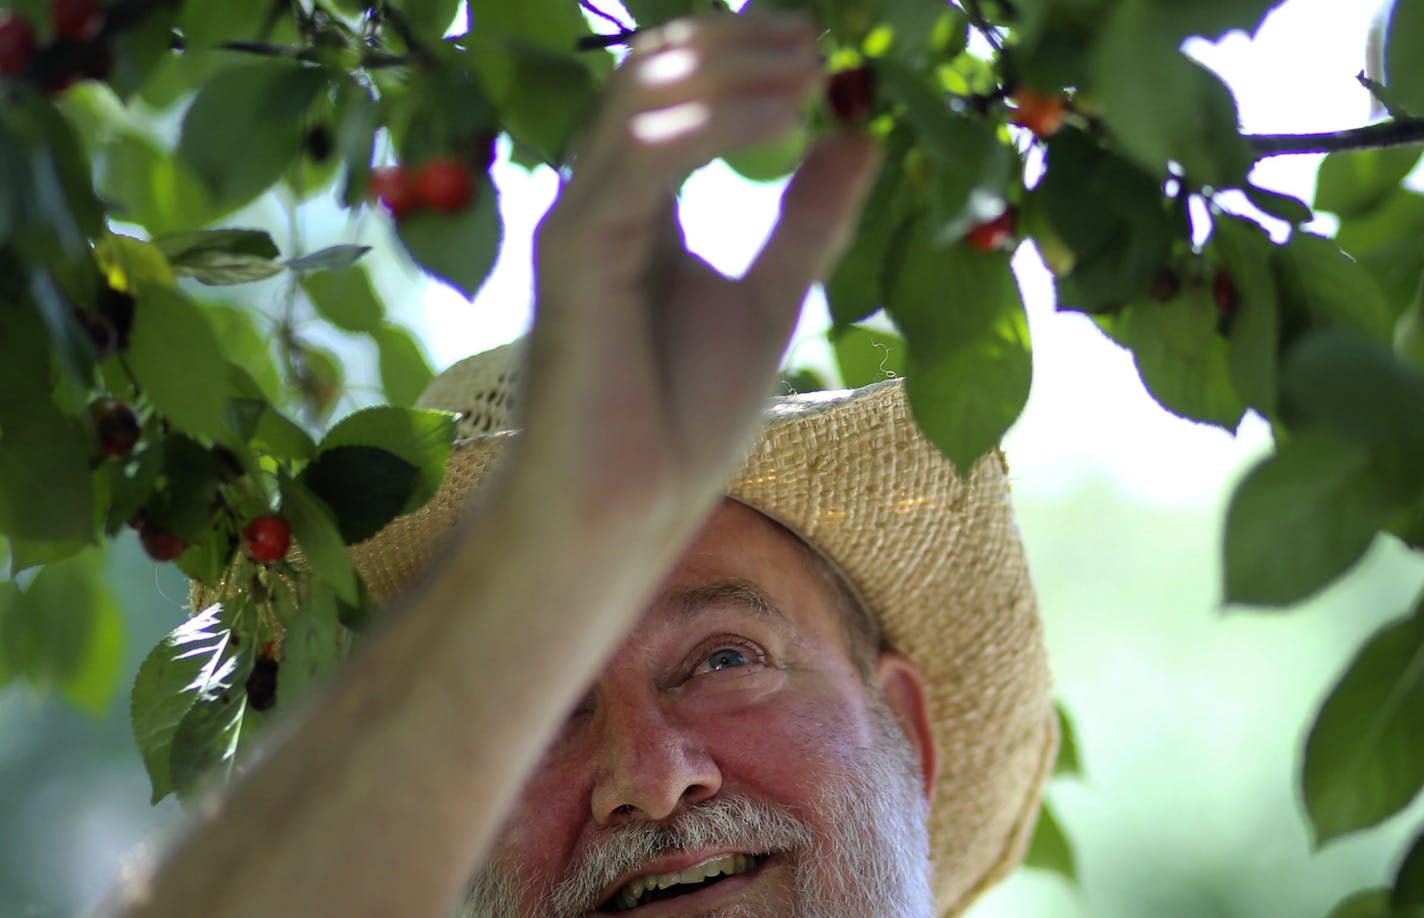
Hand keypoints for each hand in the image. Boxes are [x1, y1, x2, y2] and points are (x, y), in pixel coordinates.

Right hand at [517, 11, 879, 525]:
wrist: (624, 512)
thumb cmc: (680, 422)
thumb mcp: (770, 303)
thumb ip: (806, 221)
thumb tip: (857, 137)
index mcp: (642, 206)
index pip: (680, 93)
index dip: (746, 56)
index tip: (827, 57)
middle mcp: (603, 197)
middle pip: (655, 71)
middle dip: (740, 41)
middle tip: (823, 45)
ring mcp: (582, 218)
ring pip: (642, 93)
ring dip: (735, 66)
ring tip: (814, 71)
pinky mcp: (576, 250)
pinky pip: (643, 153)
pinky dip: (718, 121)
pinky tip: (786, 117)